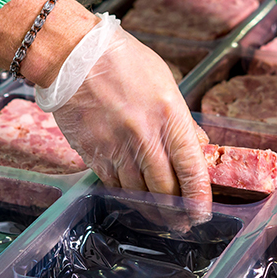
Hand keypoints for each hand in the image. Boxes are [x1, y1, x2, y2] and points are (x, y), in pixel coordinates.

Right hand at [52, 25, 212, 219]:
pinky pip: (113, 185)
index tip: (202, 214)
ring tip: (157, 215)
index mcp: (169, 116)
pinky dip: (124, 195)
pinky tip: (130, 197)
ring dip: (149, 209)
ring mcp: (116, 147)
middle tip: (181, 222)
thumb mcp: (164, 82)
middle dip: (175, 213)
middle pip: (164, 190)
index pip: (191, 169)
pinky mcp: (93, 153)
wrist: (74, 55)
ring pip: (137, 193)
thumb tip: (196, 146)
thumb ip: (180, 119)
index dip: (199, 199)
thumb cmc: (122, 61)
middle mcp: (144, 136)